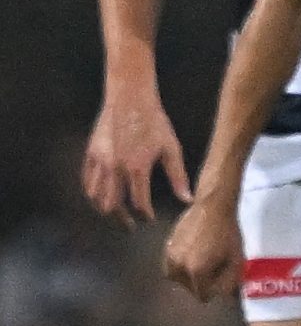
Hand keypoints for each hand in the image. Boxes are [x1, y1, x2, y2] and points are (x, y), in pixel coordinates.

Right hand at [84, 86, 191, 225]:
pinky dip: (93, 192)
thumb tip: (188, 200)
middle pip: (112, 205)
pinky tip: (102, 195)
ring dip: (105, 208)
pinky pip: (87, 180)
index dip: (145, 215)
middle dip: (122, 219)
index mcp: (137, 168)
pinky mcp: (91, 153)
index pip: (139, 203)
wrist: (130, 98)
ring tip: (116, 213)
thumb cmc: (155, 122)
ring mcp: (100, 160)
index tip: (149, 219)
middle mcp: (115, 167)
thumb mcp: (171, 148)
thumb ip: (178, 177)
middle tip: (130, 226)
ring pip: (96, 196)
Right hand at [162, 194, 241, 301]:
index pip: (201, 295)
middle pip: (188, 288)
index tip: (220, 281)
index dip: (213, 291)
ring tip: (202, 266)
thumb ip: (230, 281)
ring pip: (177, 278)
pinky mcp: (166, 246)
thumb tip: (224, 295)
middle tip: (213, 272)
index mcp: (196, 272)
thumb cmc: (228, 233)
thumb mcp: (236, 260)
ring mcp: (169, 256)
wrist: (212, 207)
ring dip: (188, 277)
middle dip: (200, 284)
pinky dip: (181, 266)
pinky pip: (171, 265)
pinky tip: (194, 256)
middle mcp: (178, 266)